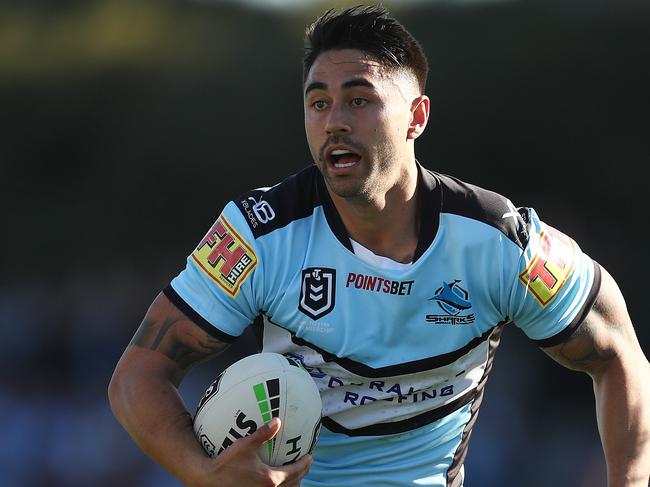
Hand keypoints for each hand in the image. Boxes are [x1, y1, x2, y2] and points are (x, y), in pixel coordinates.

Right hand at [193, 418, 312, 486]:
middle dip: (302, 474)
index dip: (305, 464)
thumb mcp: (245, 445)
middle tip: (306, 464)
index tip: (310, 456)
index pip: (295, 472)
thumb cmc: (226, 462)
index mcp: (270, 479)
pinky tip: (275, 480)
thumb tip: (277, 421)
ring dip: (293, 483)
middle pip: (294, 484)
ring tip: (295, 475)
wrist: (209, 480)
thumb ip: (263, 433)